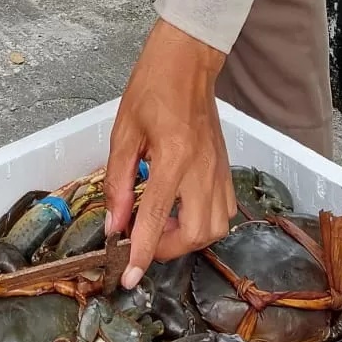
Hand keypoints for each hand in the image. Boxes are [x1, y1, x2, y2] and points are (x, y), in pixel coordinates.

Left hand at [104, 18, 236, 289]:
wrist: (187, 62)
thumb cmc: (151, 89)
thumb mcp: (124, 134)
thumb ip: (119, 184)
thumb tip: (115, 225)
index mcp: (174, 158)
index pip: (157, 220)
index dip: (140, 254)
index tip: (128, 278)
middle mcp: (203, 169)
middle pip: (197, 233)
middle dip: (169, 249)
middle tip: (145, 241)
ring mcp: (220, 169)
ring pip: (217, 228)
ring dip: (190, 238)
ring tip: (165, 225)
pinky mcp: (227, 167)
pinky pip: (226, 210)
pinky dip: (206, 222)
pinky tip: (184, 210)